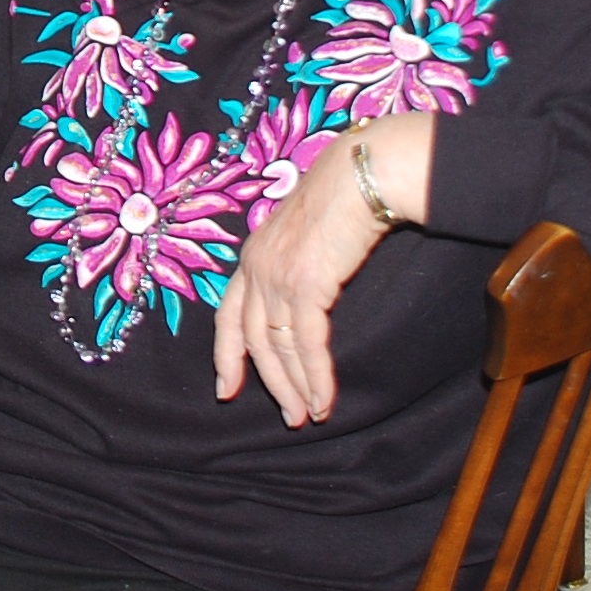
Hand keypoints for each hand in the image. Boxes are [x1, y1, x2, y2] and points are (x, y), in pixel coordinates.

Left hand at [214, 112, 434, 426]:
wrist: (364, 172)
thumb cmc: (344, 196)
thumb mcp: (305, 232)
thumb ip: (295, 261)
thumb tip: (305, 291)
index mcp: (252, 254)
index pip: (229, 314)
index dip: (227, 354)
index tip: (226, 388)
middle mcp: (256, 267)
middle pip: (253, 340)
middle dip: (269, 383)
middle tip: (290, 417)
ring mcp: (276, 276)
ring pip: (279, 348)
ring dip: (296, 387)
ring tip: (311, 416)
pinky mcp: (305, 284)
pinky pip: (307, 343)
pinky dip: (316, 377)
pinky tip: (325, 399)